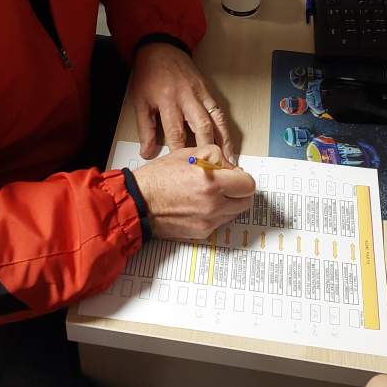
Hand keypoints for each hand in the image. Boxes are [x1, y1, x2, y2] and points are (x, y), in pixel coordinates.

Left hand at [129, 43, 232, 161]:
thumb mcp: (140, 101)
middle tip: (213, 170)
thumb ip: (145, 128)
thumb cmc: (148, 75)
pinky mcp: (208, 90)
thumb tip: (147, 153)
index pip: (175, 131)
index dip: (180, 151)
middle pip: (201, 126)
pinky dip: (226, 128)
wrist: (160, 48)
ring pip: (216, 119)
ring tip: (229, 161)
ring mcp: (200, 93)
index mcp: (167, 100)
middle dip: (208, 149)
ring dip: (224, 141)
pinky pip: (220, 111)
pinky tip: (229, 143)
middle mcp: (187, 96)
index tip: (185, 168)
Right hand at [131, 143, 255, 240]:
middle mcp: (213, 205)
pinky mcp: (202, 232)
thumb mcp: (187, 153)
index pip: (248, 184)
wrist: (138, 203)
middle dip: (240, 191)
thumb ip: (215, 156)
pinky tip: (201, 203)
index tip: (236, 174)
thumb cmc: (158, 178)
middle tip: (228, 183)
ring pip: (235, 213)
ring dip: (229, 202)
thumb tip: (230, 166)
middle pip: (246, 201)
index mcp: (211, 183)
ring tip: (211, 193)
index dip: (243, 177)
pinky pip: (220, 222)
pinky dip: (216, 213)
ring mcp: (208, 222)